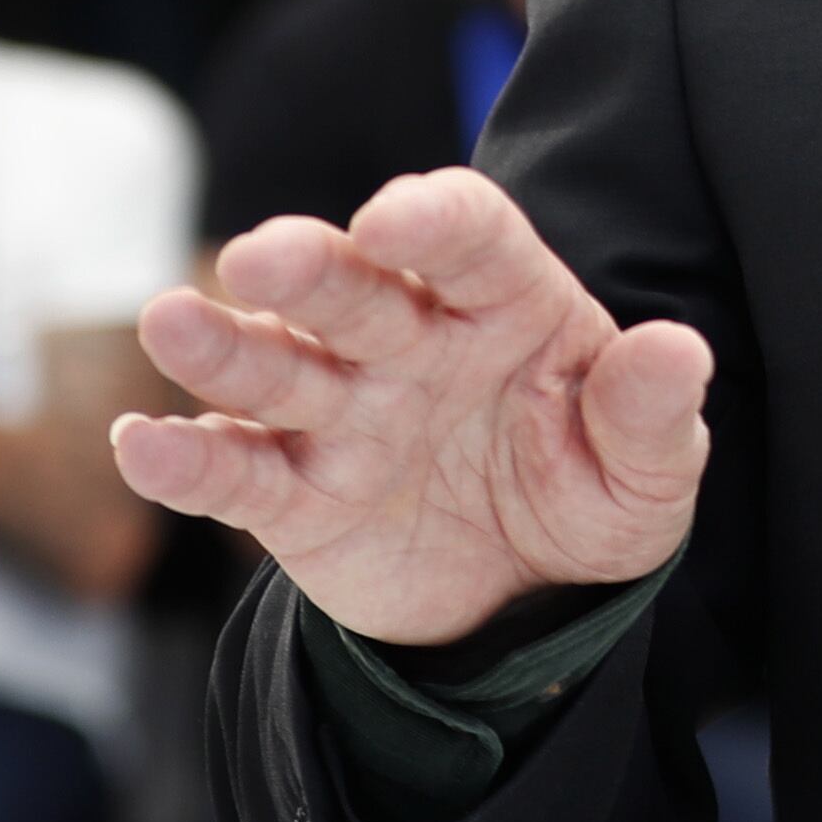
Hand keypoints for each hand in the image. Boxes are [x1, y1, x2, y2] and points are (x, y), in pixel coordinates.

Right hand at [112, 167, 716, 645]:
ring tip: (172, 323)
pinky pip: (238, 473)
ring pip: (278, 368)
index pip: (470, 238)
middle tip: (263, 257)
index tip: (396, 218)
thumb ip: (653, 413)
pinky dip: (188, 461)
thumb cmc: (591, 494)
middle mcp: (412, 343)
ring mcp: (346, 414)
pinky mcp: (296, 495)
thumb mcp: (647, 474)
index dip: (434, 219)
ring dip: (226, 347)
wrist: (529, 603)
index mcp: (507, 305)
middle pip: (354, 289)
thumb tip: (676, 349)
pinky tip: (145, 444)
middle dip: (308, 269)